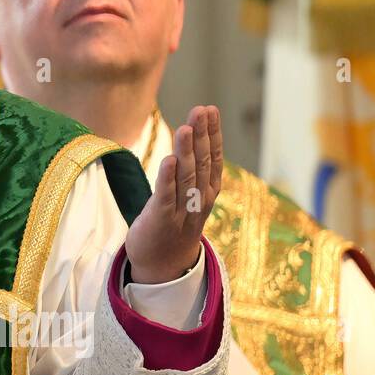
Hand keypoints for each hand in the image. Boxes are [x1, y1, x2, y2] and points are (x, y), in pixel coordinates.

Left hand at [125, 105, 222, 283]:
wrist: (163, 264)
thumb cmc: (174, 223)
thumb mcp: (188, 195)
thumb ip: (192, 170)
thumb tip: (193, 136)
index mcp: (207, 191)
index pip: (213, 157)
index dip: (212, 133)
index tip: (211, 110)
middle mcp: (199, 199)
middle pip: (202, 162)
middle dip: (202, 135)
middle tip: (201, 110)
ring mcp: (182, 210)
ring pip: (186, 176)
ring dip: (186, 151)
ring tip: (186, 128)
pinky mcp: (162, 220)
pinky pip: (166, 197)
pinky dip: (168, 178)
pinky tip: (169, 160)